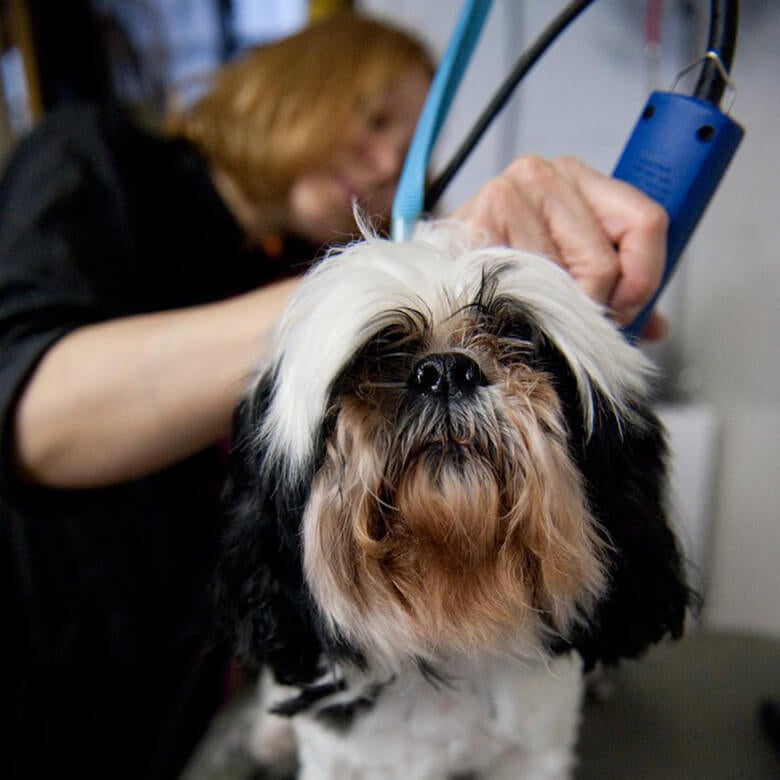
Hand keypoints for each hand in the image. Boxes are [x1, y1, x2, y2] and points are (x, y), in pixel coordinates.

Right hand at [453, 155, 668, 339]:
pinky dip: (525, 310)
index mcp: (574, 176)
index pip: (646, 221)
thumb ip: (617, 290)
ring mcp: (507, 194)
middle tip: (567, 320)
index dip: (644, 278)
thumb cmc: (497, 271)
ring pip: (567, 280)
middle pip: (606, 261)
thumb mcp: (566, 269)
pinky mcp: (478, 223)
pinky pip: (529, 287)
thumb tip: (654, 325)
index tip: (625, 307)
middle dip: (594, 307)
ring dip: (555, 312)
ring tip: (530, 310)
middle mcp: (542, 174)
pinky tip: (508, 306)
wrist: (431, 280)